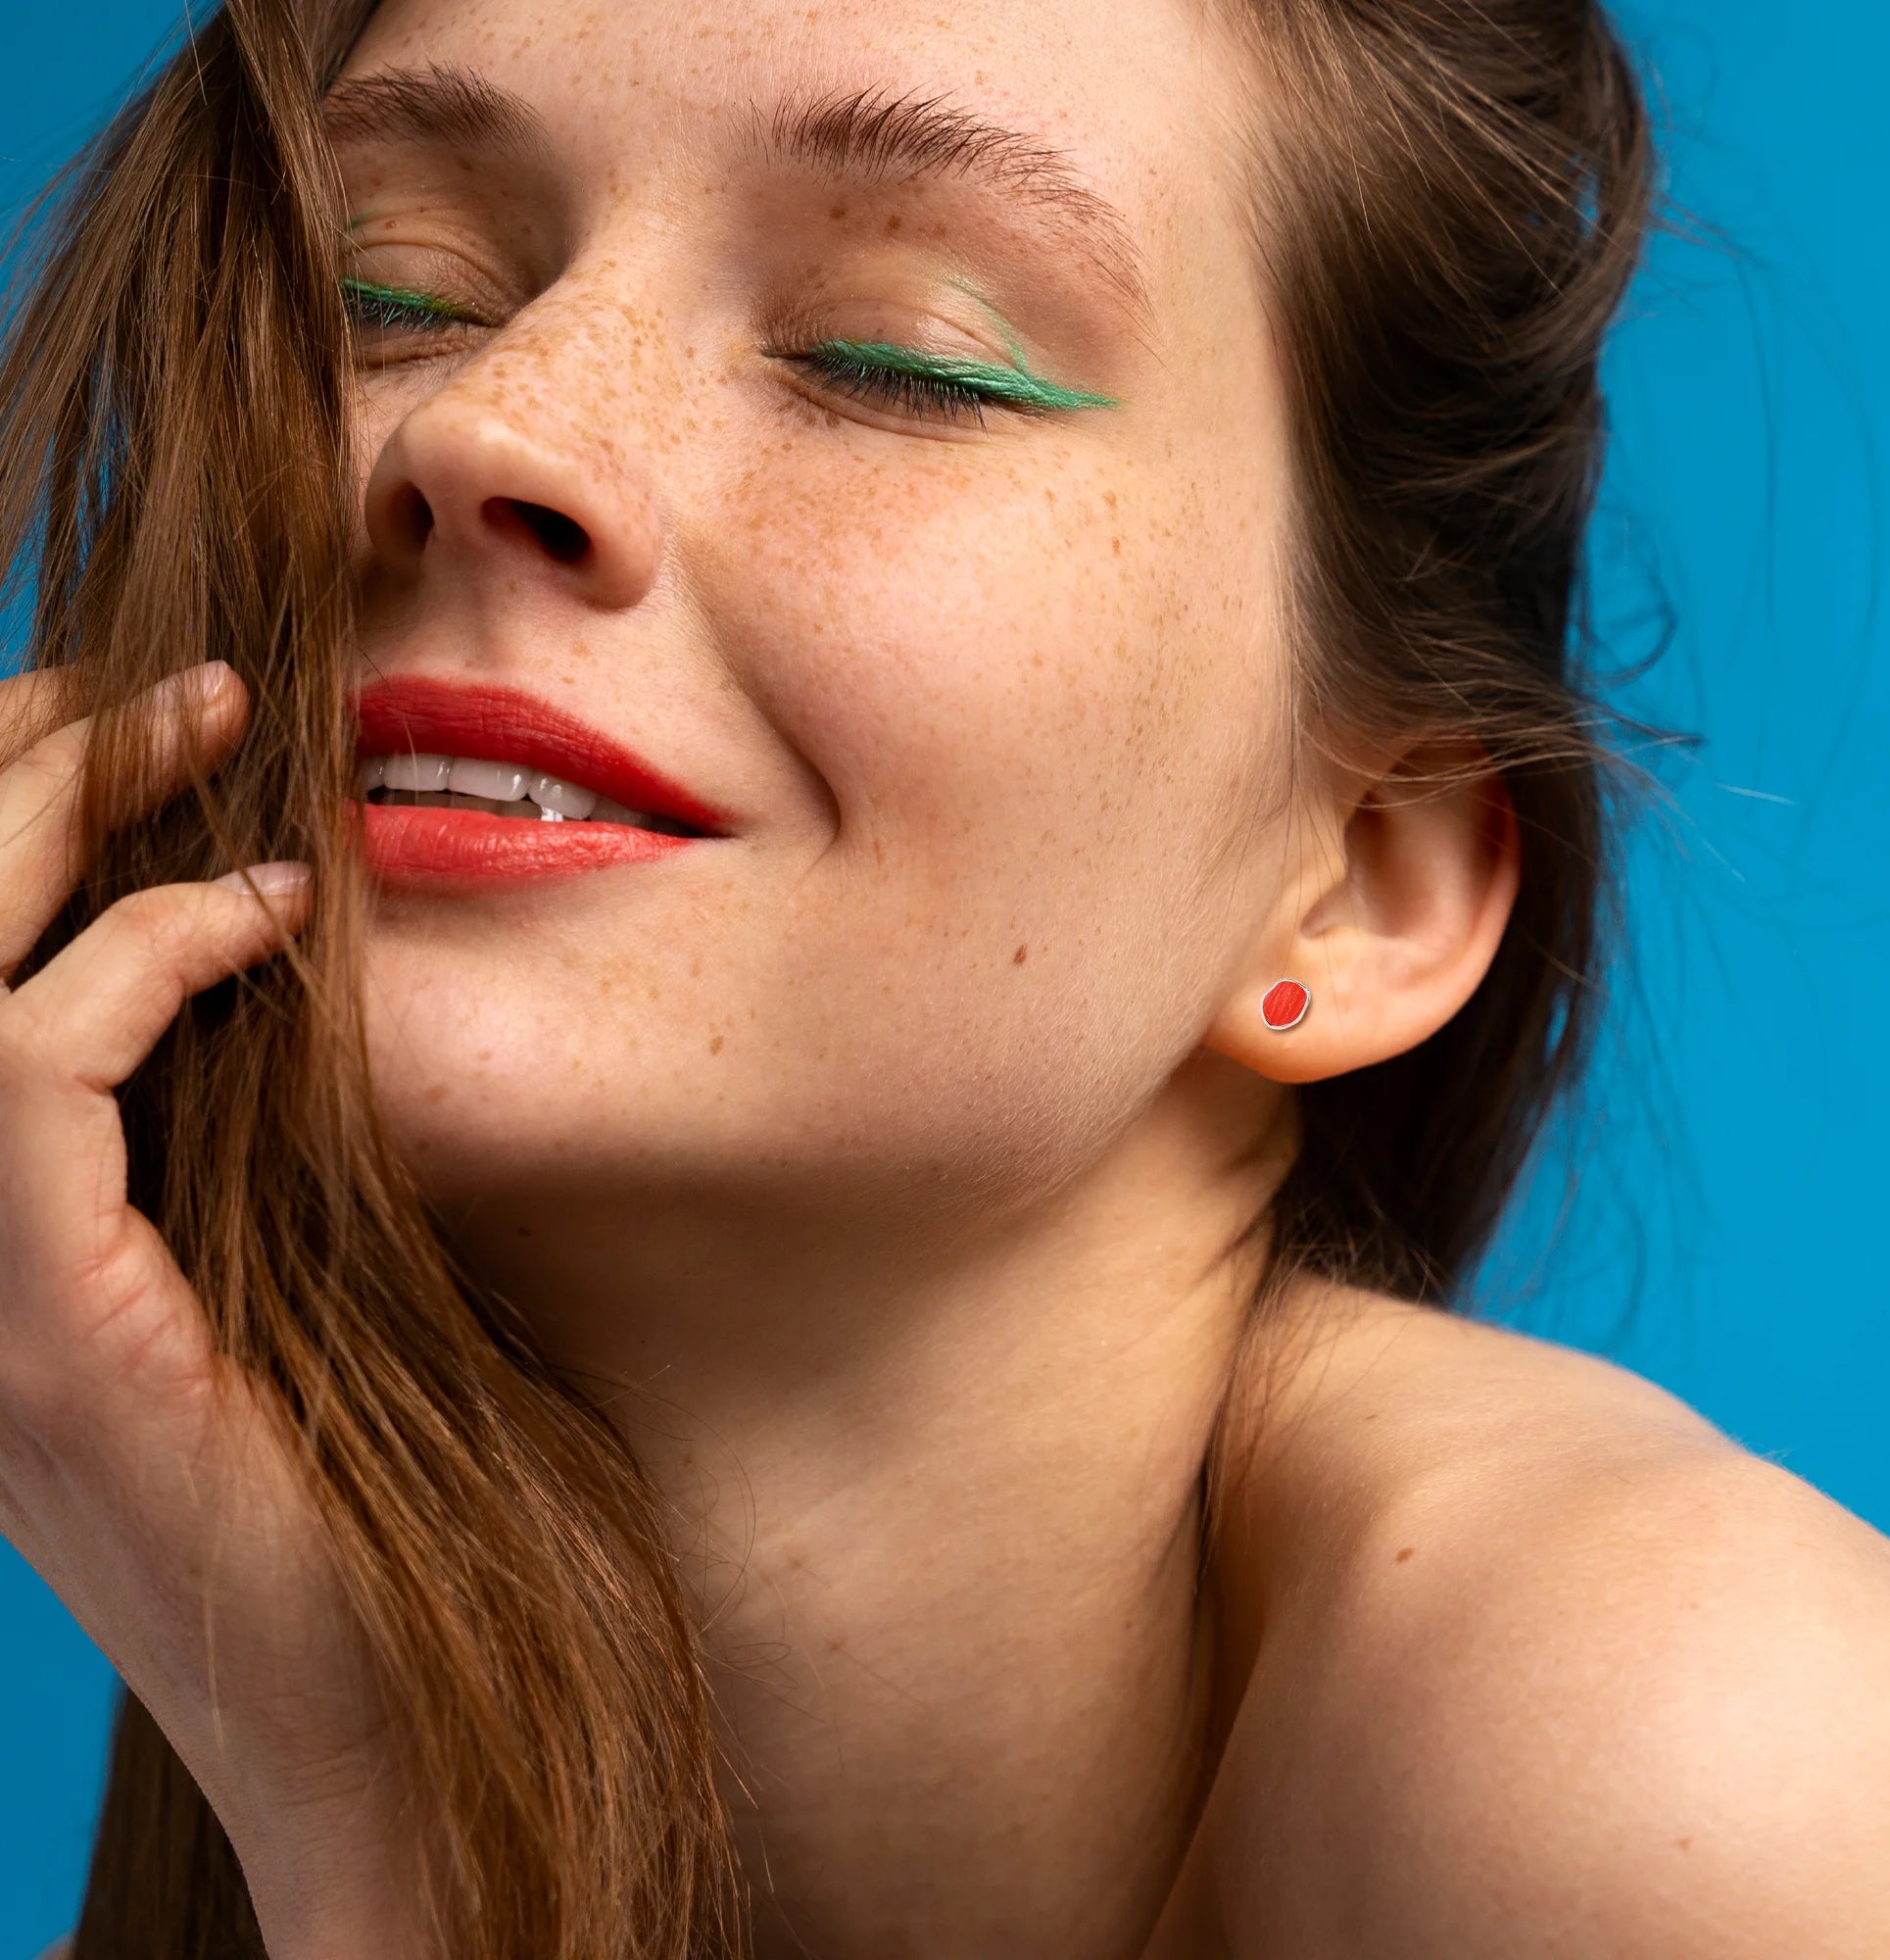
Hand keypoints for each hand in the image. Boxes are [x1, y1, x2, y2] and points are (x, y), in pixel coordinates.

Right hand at [0, 663, 422, 1953]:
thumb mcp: (274, 1266)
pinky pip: (28, 1071)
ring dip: (50, 815)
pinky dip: (142, 958)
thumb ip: (233, 1136)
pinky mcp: (48, 1329)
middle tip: (159, 684)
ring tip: (195, 723)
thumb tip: (287, 945)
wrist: (381, 1707)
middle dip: (8, 774)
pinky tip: (272, 912)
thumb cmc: (364, 1490)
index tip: (114, 726)